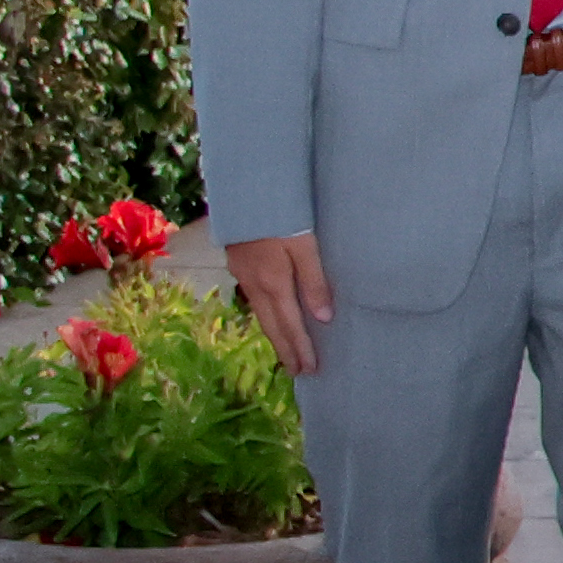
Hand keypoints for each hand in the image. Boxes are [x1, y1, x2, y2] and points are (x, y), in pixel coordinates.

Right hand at [225, 229, 332, 381]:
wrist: (246, 191)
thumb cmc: (281, 215)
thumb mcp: (304, 246)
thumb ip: (314, 281)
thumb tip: (323, 317)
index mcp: (273, 283)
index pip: (290, 325)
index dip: (300, 348)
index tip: (310, 368)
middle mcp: (255, 285)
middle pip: (273, 325)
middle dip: (286, 349)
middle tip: (298, 371)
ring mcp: (244, 275)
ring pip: (261, 314)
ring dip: (276, 335)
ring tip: (286, 353)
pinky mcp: (239, 264)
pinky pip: (255, 301)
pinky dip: (267, 317)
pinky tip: (272, 319)